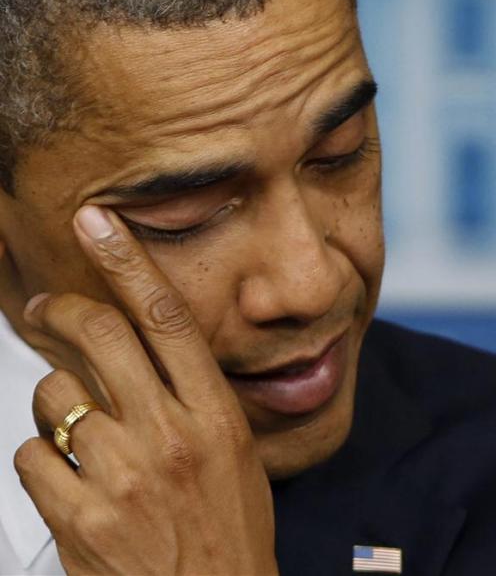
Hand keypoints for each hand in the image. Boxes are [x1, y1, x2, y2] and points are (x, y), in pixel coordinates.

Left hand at [14, 205, 277, 575]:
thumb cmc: (229, 531)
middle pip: (102, 336)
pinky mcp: (80, 519)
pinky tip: (67, 476)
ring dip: (56, 402)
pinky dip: (41, 456)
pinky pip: (32, 455)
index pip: (167, 316)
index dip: (128, 260)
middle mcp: (170, 437)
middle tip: (47, 308)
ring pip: (57, 395)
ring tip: (74, 429)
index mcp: (214, 416)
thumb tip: (145, 352)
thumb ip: (194, 397)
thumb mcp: (235, 452)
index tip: (100, 224)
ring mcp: (122, 477)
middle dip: (65, 310)